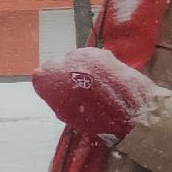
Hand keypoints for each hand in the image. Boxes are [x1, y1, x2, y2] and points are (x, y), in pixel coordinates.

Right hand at [32, 47, 154, 144]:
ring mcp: (82, 54)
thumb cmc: (94, 118)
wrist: (129, 110)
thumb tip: (59, 94)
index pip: (42, 76)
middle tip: (77, 90)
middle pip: (60, 65)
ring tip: (93, 85)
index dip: (51, 85)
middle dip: (66, 75)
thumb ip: (59, 100)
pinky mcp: (100, 52)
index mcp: (47, 76)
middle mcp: (61, 60)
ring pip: (76, 61)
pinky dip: (95, 68)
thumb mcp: (67, 114)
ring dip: (81, 70)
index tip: (59, 93)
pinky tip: (104, 80)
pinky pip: (92, 60)